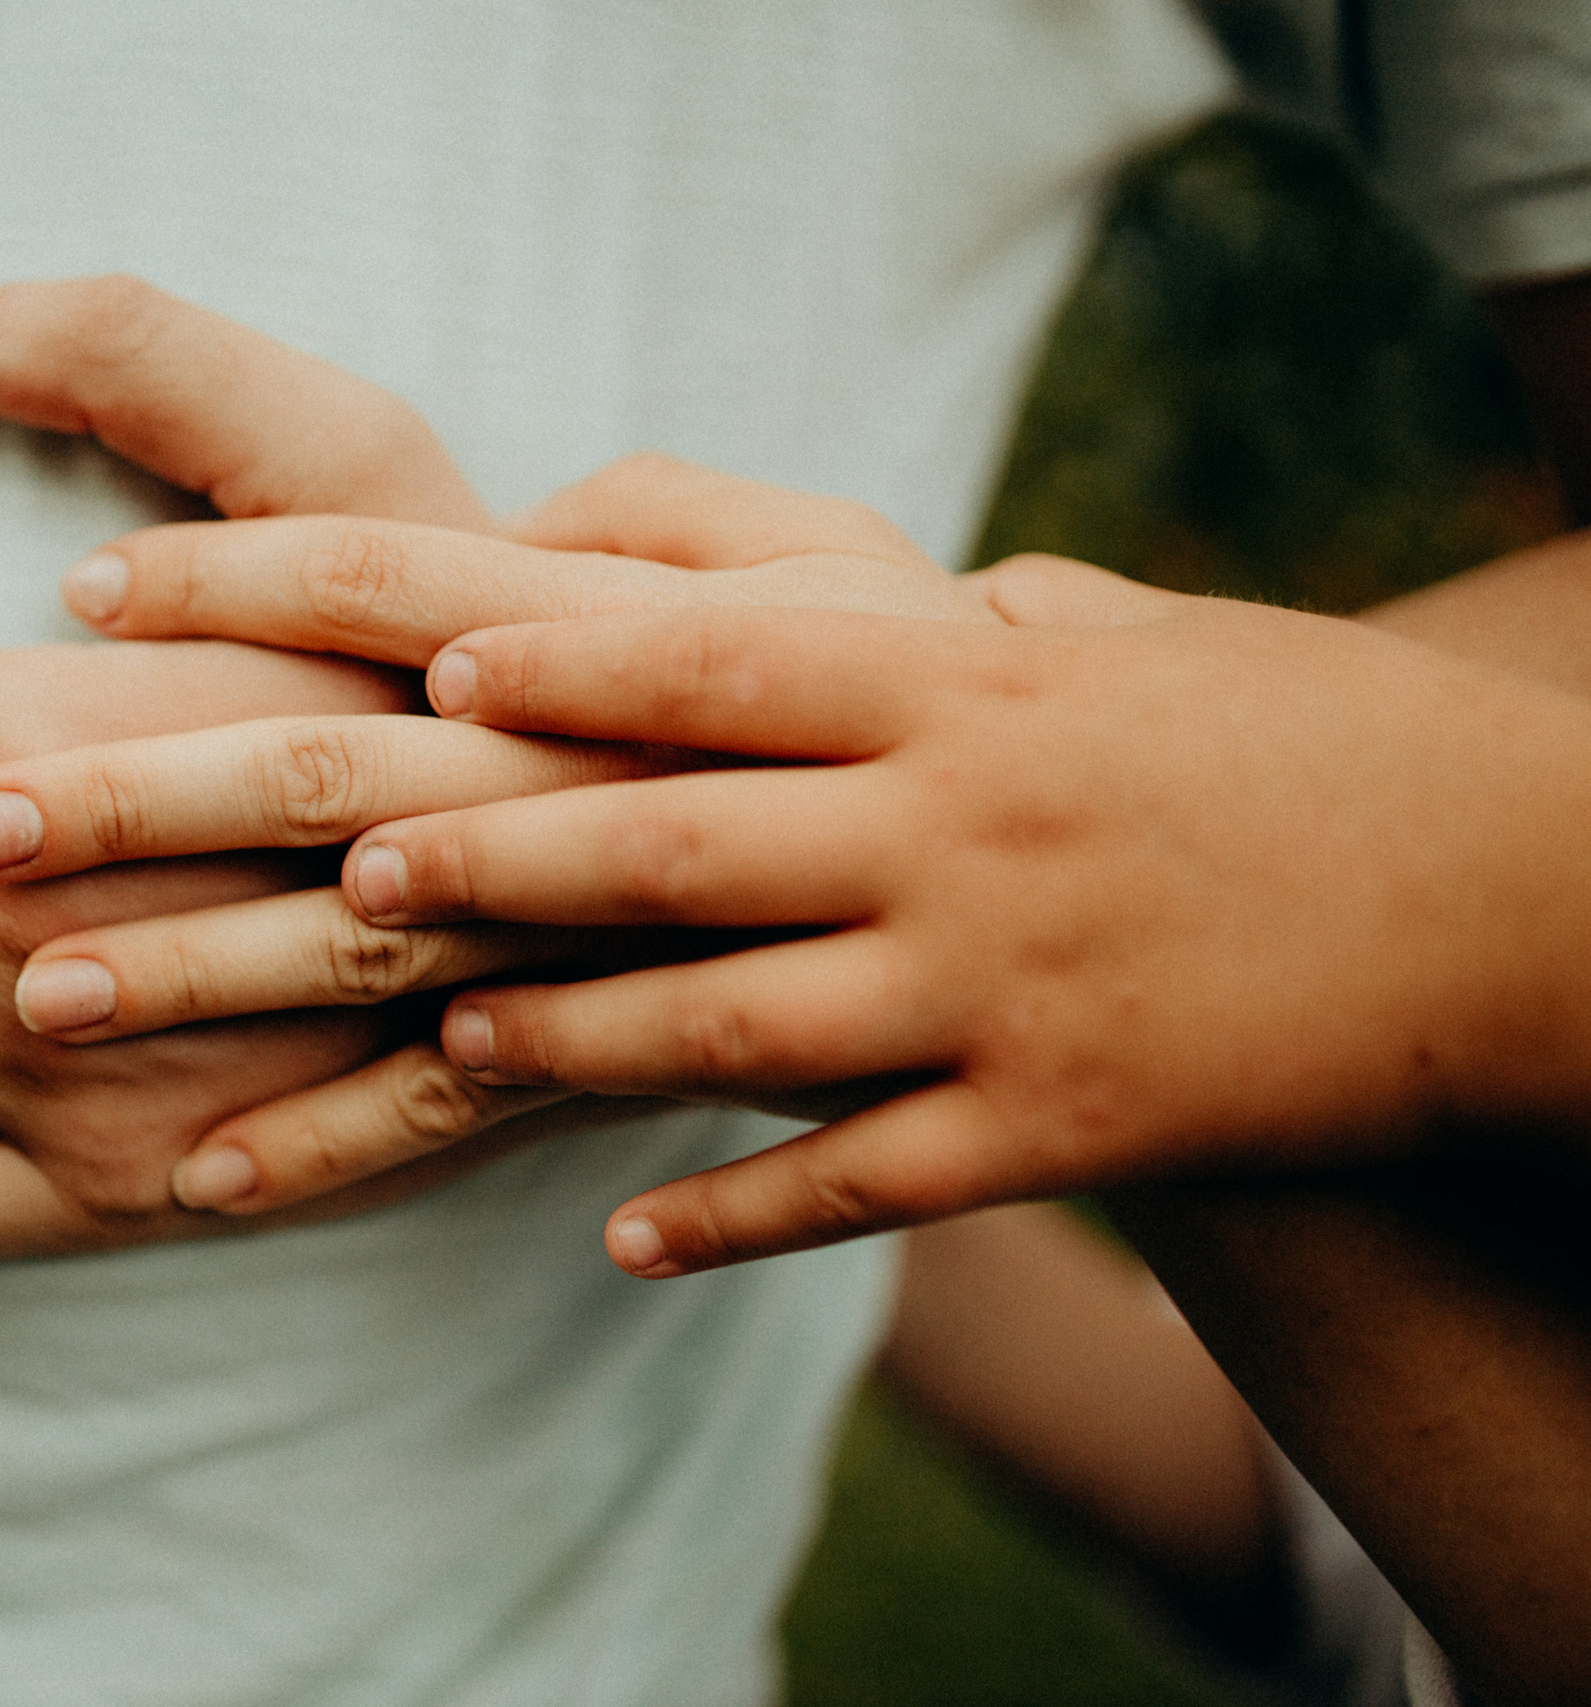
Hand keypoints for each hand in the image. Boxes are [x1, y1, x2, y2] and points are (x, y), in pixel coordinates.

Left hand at [0, 460, 997, 1212]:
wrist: (1379, 874)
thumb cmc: (1087, 703)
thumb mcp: (896, 576)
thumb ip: (696, 539)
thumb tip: (530, 532)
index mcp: (799, 647)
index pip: (482, 598)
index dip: (279, 590)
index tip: (91, 598)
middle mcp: (826, 798)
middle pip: (450, 808)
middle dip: (193, 830)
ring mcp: (915, 967)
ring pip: (591, 1021)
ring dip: (327, 1048)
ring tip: (123, 1070)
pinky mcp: (995, 1112)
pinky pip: (804, 1182)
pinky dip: (672, 1210)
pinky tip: (576, 1250)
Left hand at [338, 560, 1590, 1272]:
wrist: (1522, 900)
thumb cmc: (1295, 739)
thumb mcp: (1113, 627)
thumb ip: (926, 600)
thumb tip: (763, 566)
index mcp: (970, 688)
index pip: (720, 664)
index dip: (560, 664)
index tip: (423, 663)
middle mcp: (965, 829)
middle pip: (676, 842)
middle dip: (493, 857)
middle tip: (349, 864)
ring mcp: (1008, 987)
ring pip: (740, 1024)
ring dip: (572, 1040)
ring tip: (443, 1041)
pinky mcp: (1062, 1130)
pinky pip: (862, 1190)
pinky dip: (733, 1220)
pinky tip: (619, 1244)